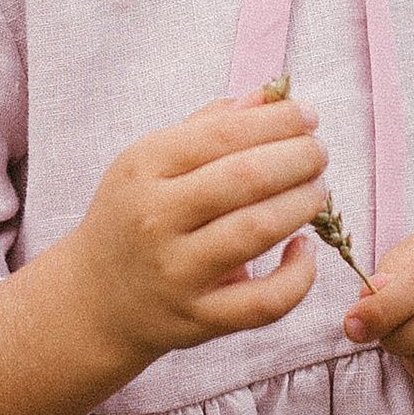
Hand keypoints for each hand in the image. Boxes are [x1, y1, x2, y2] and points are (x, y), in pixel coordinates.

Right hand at [0, 86, 331, 414]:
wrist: (95, 300)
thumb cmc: (136, 216)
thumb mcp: (152, 163)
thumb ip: (209, 126)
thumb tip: (272, 95)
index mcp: (144, 168)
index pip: (224, 133)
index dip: (277, 121)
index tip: (308, 117)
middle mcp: (155, 217)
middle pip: (247, 177)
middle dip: (299, 158)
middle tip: (318, 154)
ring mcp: (176, 272)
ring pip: (258, 231)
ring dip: (303, 205)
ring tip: (317, 192)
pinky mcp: (199, 318)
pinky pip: (265, 302)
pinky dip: (299, 276)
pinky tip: (304, 251)